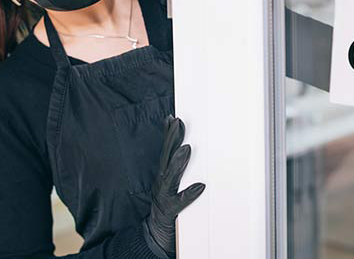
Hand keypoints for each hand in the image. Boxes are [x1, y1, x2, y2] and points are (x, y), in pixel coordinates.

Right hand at [142, 115, 205, 257]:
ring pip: (171, 177)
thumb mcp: (170, 184)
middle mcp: (161, 183)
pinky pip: (180, 202)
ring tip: (187, 148)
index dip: (169, 135)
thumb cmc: (166, 207)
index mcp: (163, 175)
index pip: (166, 151)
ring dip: (178, 163)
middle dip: (171, 140)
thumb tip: (184, 146)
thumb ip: (176, 167)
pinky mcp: (170, 211)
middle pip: (166, 158)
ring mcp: (164, 196)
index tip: (173, 118)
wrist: (154, 233)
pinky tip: (200, 187)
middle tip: (178, 123)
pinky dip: (189, 194)